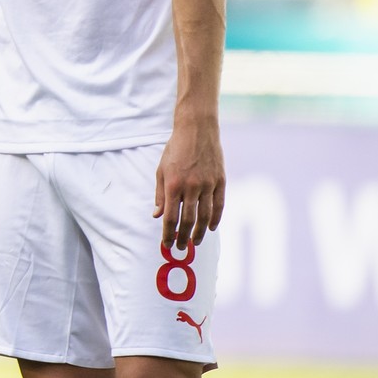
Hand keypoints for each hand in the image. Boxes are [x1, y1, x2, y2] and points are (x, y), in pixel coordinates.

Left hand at [153, 119, 225, 249]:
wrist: (197, 130)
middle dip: (183, 237)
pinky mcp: (220, 181)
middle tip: (180, 247)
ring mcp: (207, 184)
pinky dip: (216, 219)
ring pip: (205, 216)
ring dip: (200, 232)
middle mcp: (191, 186)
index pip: (170, 217)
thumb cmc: (175, 149)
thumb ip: (160, 194)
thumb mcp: (161, 170)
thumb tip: (157, 215)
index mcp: (173, 184)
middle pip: (188, 220)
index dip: (168, 233)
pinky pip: (219, 205)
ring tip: (195, 242)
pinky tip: (211, 228)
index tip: (167, 243)